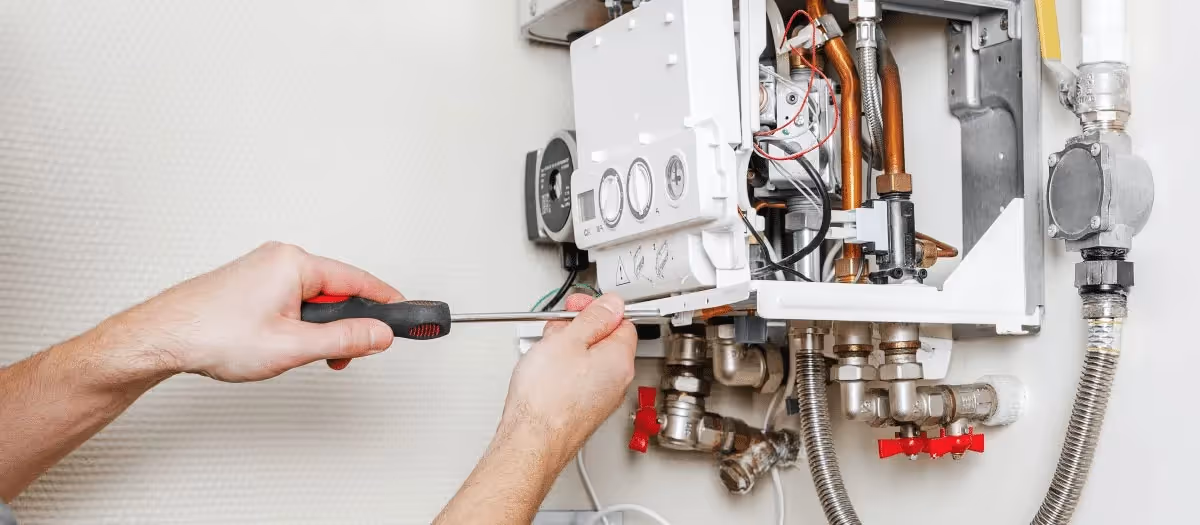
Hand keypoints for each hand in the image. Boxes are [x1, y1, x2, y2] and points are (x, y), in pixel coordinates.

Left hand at [100, 242, 403, 382]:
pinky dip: (299, 325)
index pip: (358, 280)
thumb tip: (378, 334)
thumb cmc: (212, 334)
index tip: (407, 314)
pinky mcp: (250, 284)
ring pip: (312, 300)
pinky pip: (291, 301)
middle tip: (346, 357)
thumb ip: (344, 340)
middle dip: (346, 326)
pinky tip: (284, 347)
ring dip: (318, 330)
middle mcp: (280, 259)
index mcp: (295, 263)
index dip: (386, 301)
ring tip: (302, 357)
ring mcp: (263, 270)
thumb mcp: (293, 346)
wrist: (160, 339)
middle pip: (336, 291)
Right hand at [497, 293, 637, 465]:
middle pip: (604, 341)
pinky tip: (544, 374)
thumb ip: (594, 317)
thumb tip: (612, 305)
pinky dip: (562, 371)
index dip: (597, 310)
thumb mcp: (567, 340)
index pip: (622, 321)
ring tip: (544, 354)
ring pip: (588, 360)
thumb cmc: (547, 398)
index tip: (579, 307)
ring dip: (567, 350)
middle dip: (579, 330)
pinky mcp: (583, 409)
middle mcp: (616, 381)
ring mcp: (600, 398)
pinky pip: (578, 380)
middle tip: (556, 330)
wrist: (531, 441)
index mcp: (620, 359)